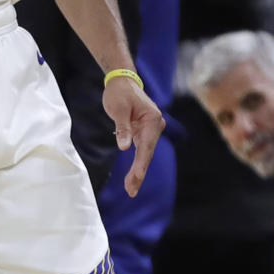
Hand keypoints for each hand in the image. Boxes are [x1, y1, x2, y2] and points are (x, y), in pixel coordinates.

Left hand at [104, 76, 164, 196]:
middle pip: (147, 153)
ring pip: (145, 154)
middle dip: (139, 173)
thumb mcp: (118, 110)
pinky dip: (137, 163)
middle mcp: (156, 126)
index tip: (136, 179)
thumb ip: (123, 129)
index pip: (146, 146)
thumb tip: (124, 148)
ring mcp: (151, 130)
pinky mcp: (144, 132)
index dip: (140, 165)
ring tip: (131, 189)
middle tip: (131, 191)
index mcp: (153, 120)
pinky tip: (133, 177)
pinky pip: (141, 151)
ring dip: (138, 171)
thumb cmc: (119, 93)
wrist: (122, 82)